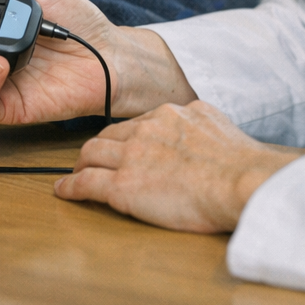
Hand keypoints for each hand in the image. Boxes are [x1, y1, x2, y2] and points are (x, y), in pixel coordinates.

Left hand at [54, 101, 303, 232]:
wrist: (239, 180)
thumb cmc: (239, 163)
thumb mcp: (218, 125)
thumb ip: (202, 122)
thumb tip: (203, 126)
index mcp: (170, 114)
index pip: (135, 122)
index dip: (124, 136)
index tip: (122, 144)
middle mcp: (146, 128)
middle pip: (108, 134)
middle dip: (97, 147)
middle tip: (91, 159)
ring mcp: (132, 156)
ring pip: (92, 153)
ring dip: (81, 163)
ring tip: (76, 172)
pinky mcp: (123, 185)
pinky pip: (86, 183)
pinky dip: (71, 186)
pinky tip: (64, 190)